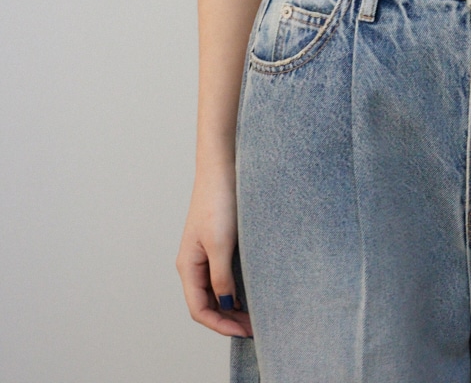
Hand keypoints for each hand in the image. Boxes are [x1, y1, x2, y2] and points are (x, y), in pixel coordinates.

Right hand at [176, 167, 252, 337]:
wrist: (223, 166)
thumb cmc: (219, 200)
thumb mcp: (221, 243)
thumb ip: (221, 277)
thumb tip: (227, 305)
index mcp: (188, 265)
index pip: (199, 309)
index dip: (221, 325)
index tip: (246, 330)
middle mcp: (193, 263)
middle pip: (207, 304)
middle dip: (228, 320)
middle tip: (256, 327)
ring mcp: (205, 254)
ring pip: (216, 291)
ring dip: (232, 306)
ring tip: (256, 314)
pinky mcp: (218, 243)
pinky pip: (223, 276)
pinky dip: (236, 289)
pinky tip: (252, 291)